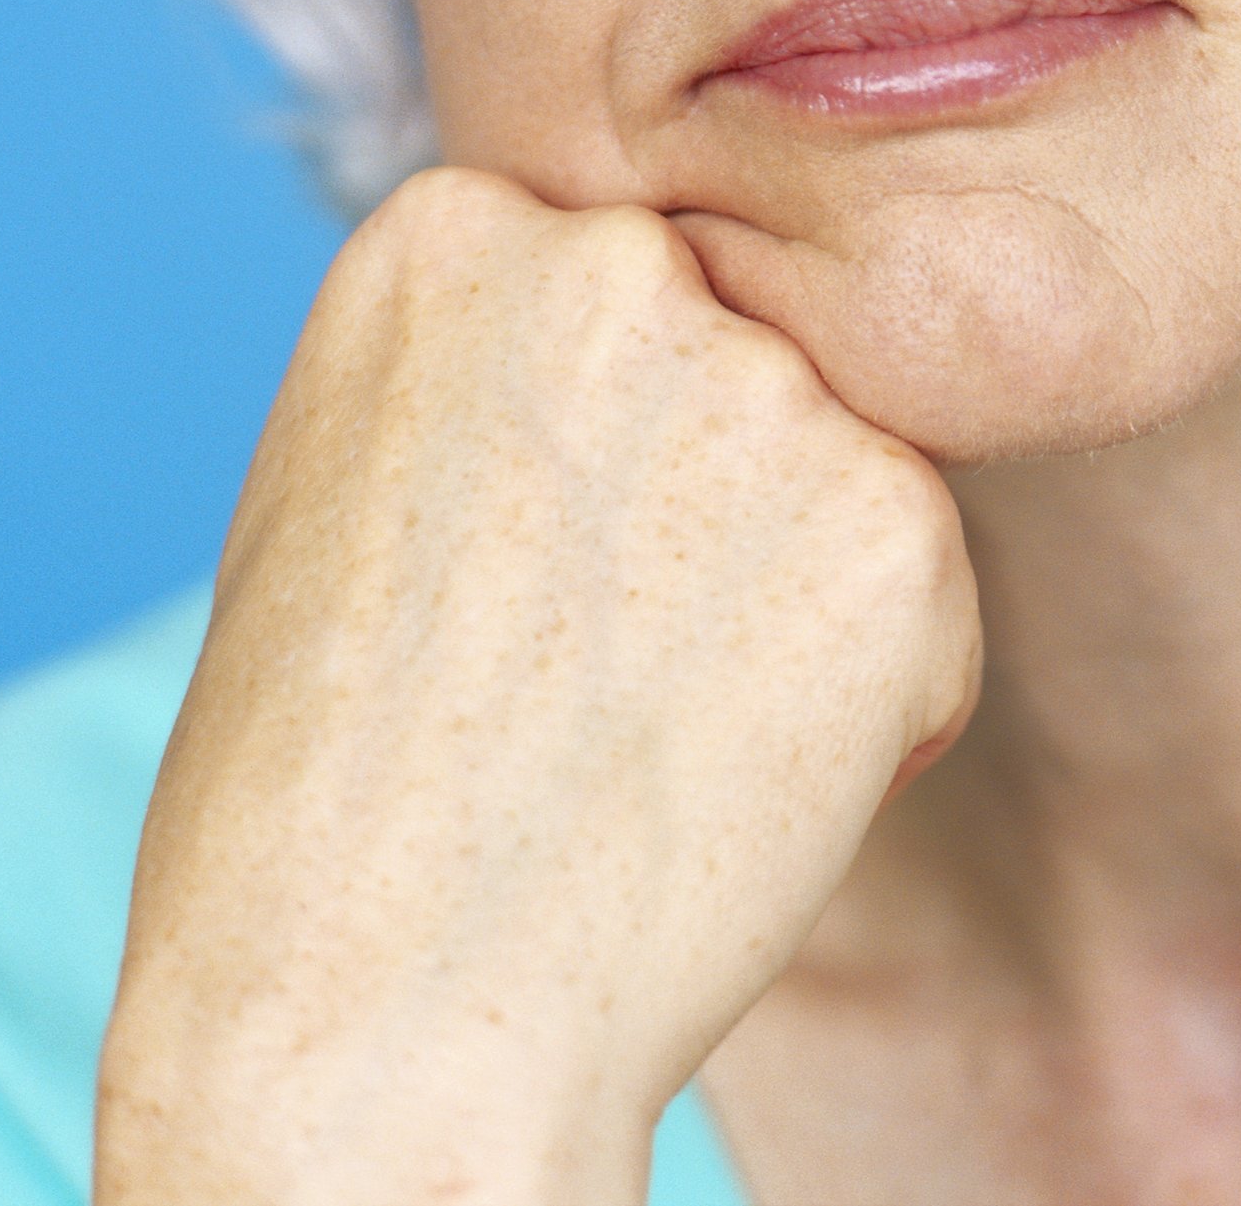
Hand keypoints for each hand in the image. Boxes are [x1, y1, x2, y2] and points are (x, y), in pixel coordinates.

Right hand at [95, 168, 980, 1205]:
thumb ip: (497, 361)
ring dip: (784, 602)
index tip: (502, 567)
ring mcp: (772, 389)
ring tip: (634, 733)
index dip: (583, 453)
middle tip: (581, 664)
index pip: (618, 296)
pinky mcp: (898, 522)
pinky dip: (870, 705)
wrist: (370, 1012)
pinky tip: (725, 782)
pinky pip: (924, 602)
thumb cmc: (316, 790)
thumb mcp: (345, 481)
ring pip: (841, 480)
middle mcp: (624, 267)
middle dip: (702, 504)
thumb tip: (648, 316)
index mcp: (462, 228)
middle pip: (740, 365)